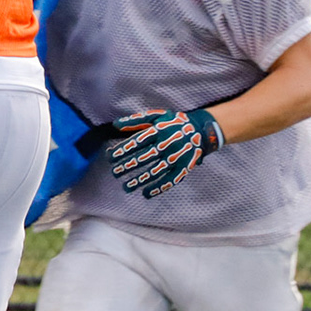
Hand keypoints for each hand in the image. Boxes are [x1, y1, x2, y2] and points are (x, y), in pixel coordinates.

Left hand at [104, 108, 222, 198]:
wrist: (201, 130)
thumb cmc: (172, 123)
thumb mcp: (155, 116)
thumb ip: (135, 120)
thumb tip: (115, 124)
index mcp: (159, 131)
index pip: (137, 142)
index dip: (123, 150)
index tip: (110, 157)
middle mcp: (167, 144)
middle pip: (144, 157)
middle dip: (127, 166)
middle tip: (114, 173)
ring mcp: (176, 157)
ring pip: (155, 171)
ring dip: (139, 180)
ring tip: (125, 187)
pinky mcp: (184, 168)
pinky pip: (170, 180)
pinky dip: (159, 188)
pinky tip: (146, 194)